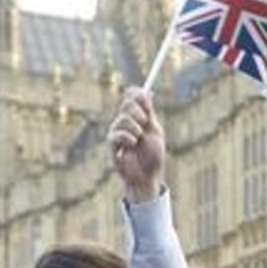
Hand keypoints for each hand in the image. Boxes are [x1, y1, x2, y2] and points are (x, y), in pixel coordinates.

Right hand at [108, 88, 164, 203]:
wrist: (148, 176)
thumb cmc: (153, 156)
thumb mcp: (154, 131)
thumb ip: (149, 112)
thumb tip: (147, 92)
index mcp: (138, 116)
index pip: (132, 96)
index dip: (137, 94)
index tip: (144, 98)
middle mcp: (126, 121)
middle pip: (127, 103)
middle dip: (138, 111)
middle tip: (144, 122)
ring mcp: (118, 131)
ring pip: (123, 118)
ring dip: (134, 128)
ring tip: (138, 140)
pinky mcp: (112, 143)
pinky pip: (116, 133)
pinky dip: (127, 138)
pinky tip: (131, 145)